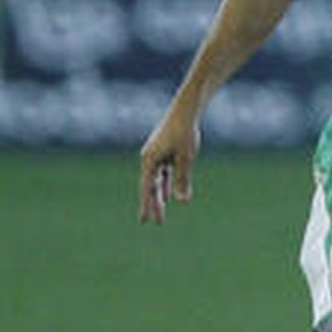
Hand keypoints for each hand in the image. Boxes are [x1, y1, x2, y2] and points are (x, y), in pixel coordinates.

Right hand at [138, 106, 201, 223]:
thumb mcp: (185, 158)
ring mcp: (156, 154)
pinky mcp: (163, 150)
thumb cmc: (185, 132)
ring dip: (159, 196)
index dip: (148, 205)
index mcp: (150, 160)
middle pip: (150, 186)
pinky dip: (166, 184)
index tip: (145, 221)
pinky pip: (163, 172)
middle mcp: (149, 158)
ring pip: (157, 180)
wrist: (186, 109)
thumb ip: (182, 180)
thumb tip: (181, 202)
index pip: (148, 188)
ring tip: (160, 212)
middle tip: (155, 222)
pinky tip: (168, 195)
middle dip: (153, 204)